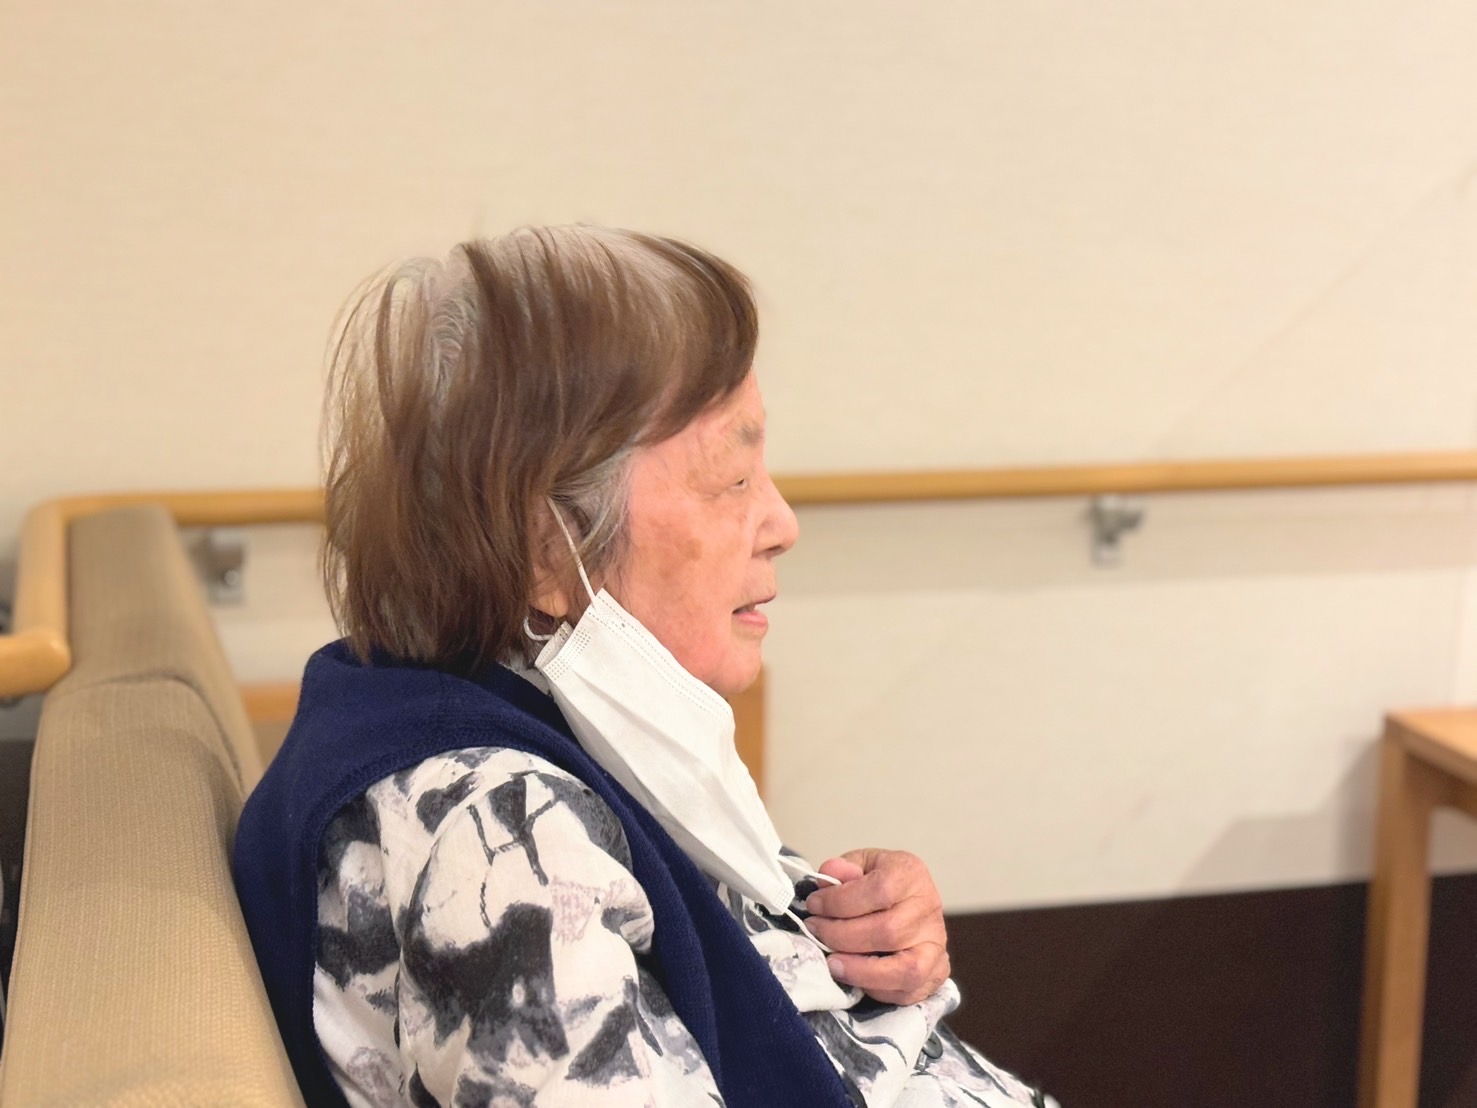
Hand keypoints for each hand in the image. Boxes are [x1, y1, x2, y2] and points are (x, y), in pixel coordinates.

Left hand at [802, 848, 950, 1005]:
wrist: (910, 906)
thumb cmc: (880, 884)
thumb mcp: (860, 865)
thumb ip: (843, 869)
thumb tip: (827, 875)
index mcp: (911, 873)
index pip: (879, 890)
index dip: (840, 901)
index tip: (814, 905)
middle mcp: (929, 908)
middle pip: (888, 931)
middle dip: (842, 935)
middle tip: (815, 931)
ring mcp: (936, 944)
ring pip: (904, 969)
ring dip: (860, 970)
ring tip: (832, 962)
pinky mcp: (936, 972)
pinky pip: (907, 991)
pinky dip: (875, 988)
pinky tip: (853, 975)